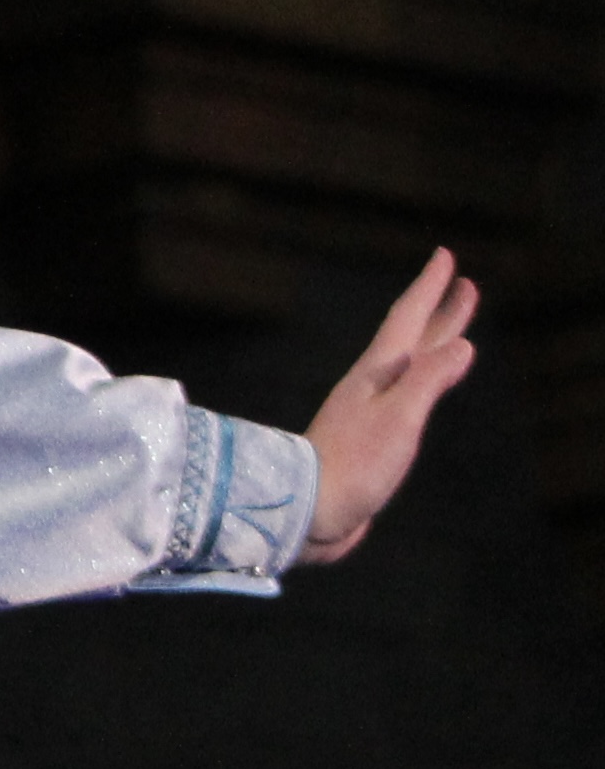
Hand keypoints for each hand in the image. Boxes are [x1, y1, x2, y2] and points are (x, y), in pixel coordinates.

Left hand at [302, 248, 478, 564]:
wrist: (307, 511)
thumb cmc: (352, 464)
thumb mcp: (400, 417)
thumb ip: (429, 381)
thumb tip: (462, 345)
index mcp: (378, 374)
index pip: (408, 320)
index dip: (429, 289)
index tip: (445, 257)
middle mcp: (373, 386)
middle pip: (412, 339)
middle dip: (439, 311)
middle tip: (463, 283)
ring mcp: (368, 410)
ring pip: (409, 365)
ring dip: (432, 343)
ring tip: (451, 331)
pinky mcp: (368, 437)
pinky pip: (404, 394)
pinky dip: (422, 379)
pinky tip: (421, 388)